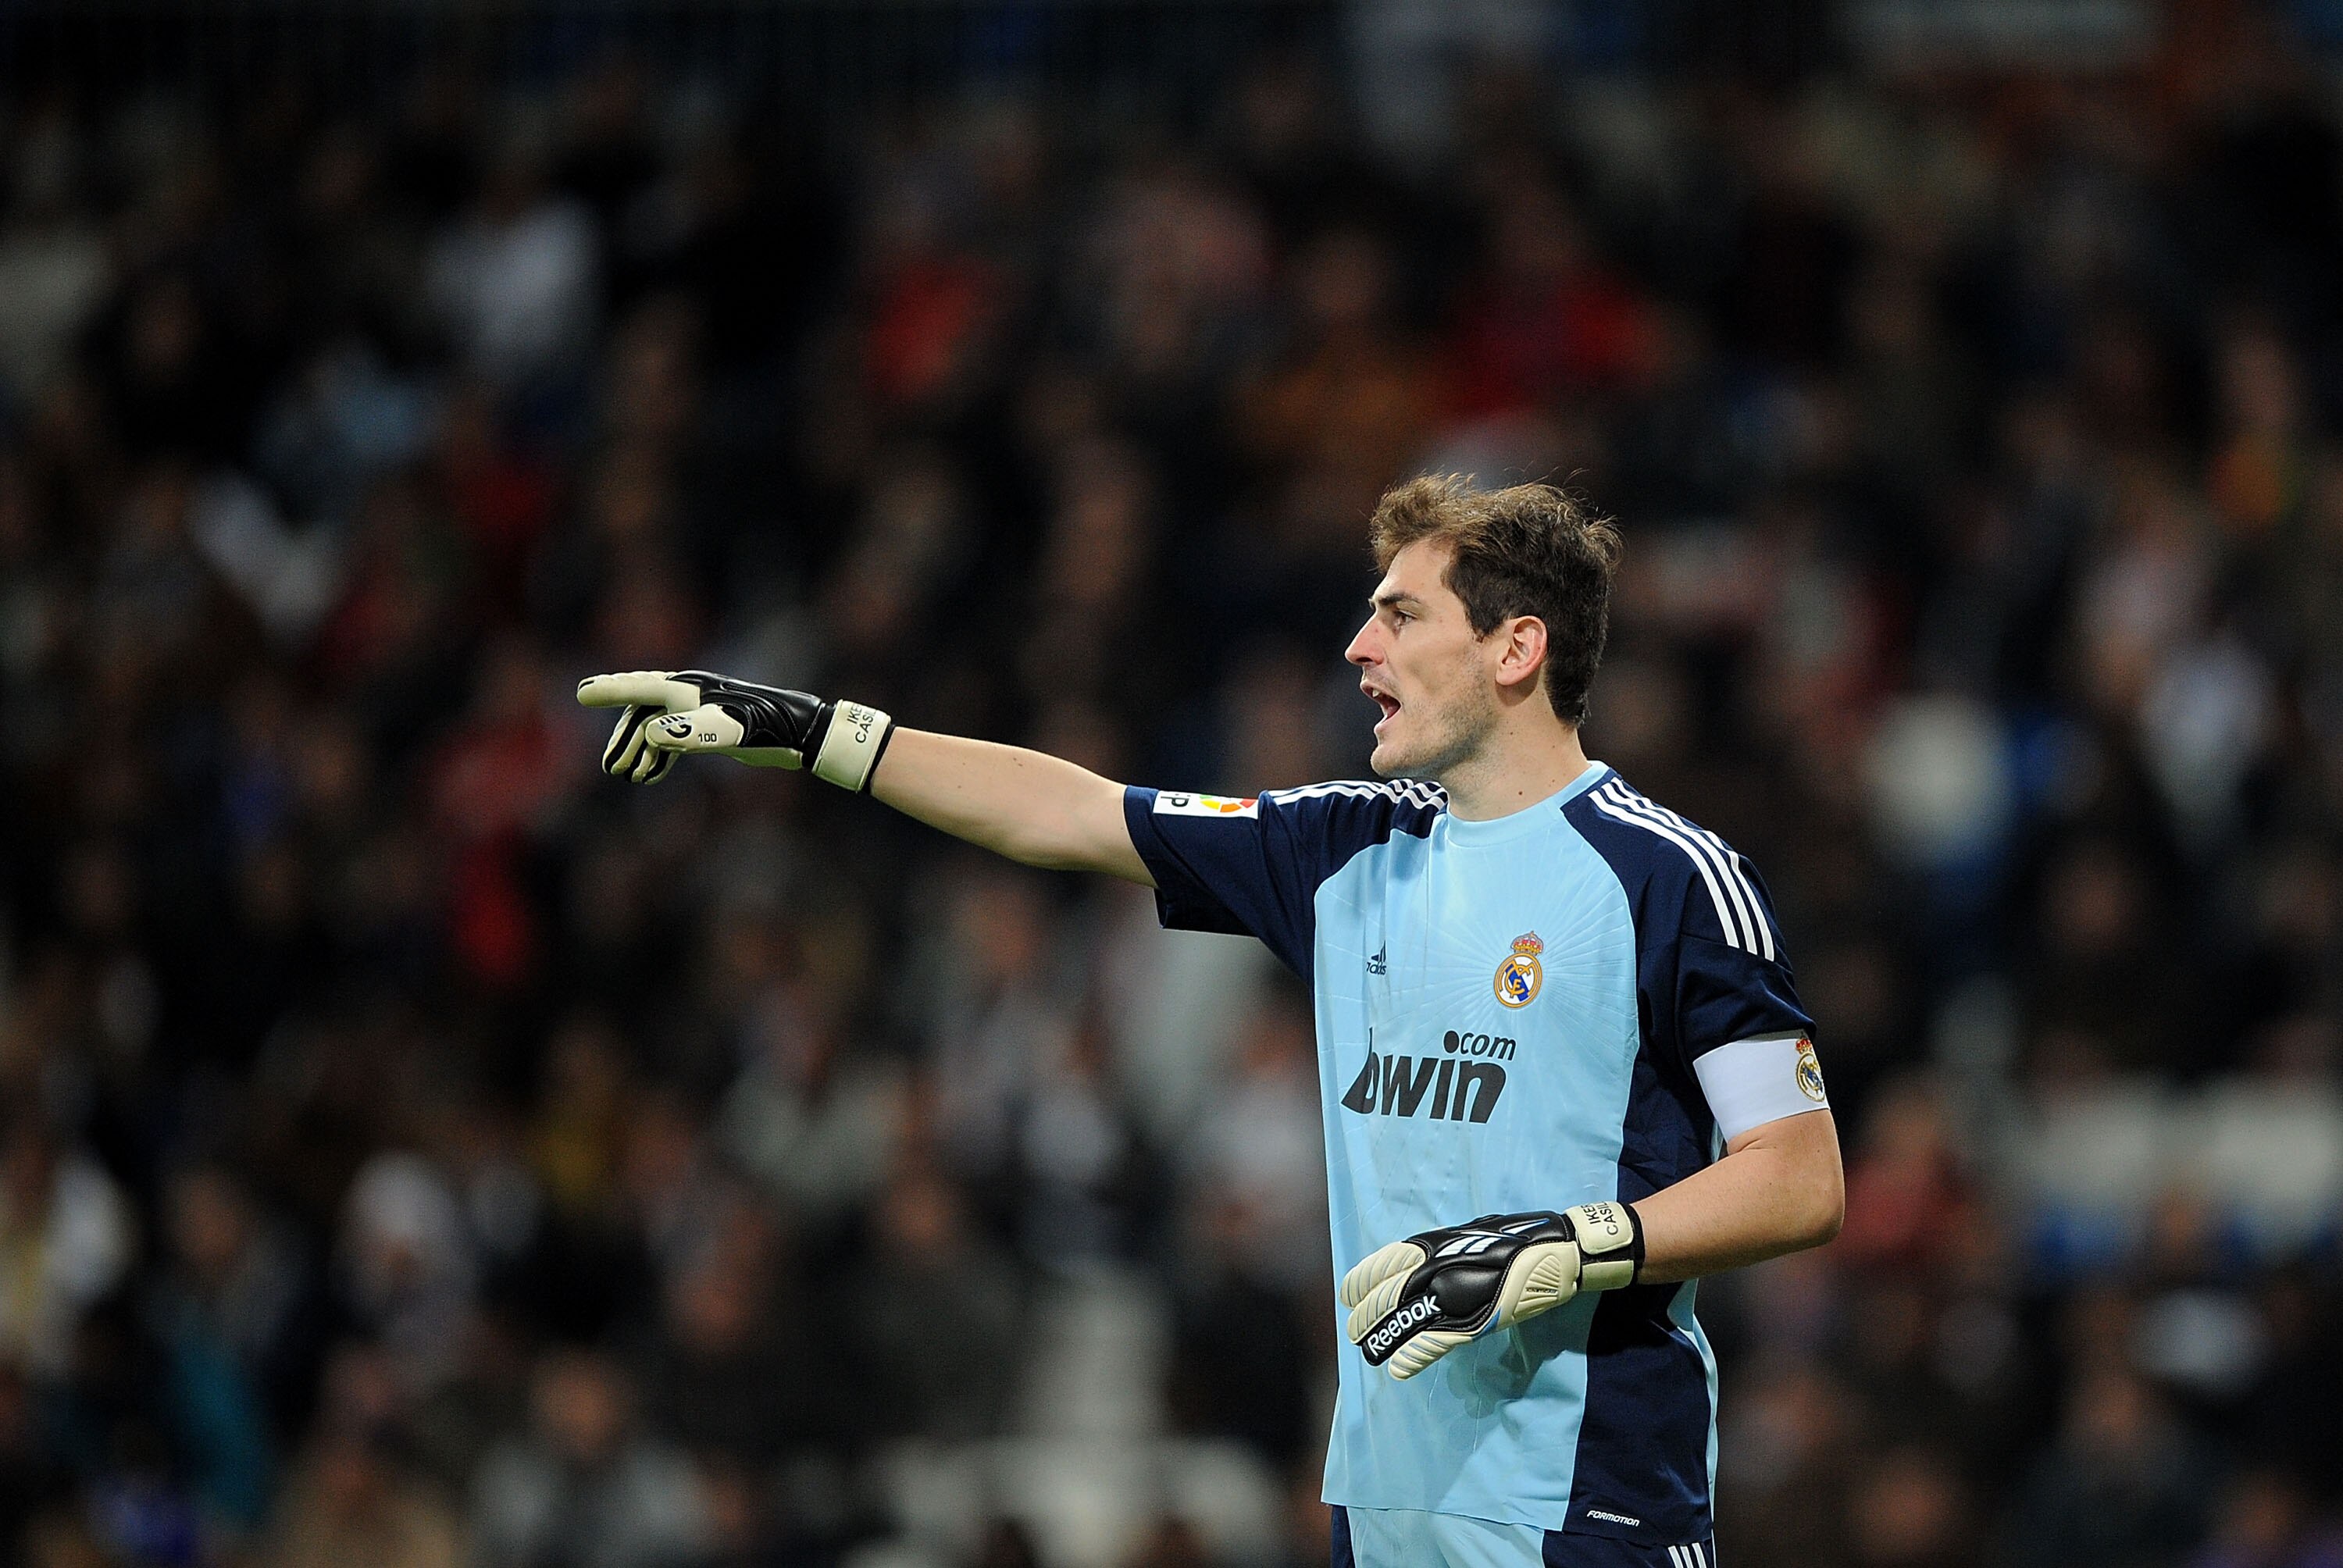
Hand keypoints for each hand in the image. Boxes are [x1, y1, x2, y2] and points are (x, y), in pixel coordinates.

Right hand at [576, 670, 892, 790]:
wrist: (799, 732)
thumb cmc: (764, 727)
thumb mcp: (726, 732)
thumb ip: (689, 732)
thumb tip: (652, 735)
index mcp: (687, 690)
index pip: (639, 687)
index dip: (608, 690)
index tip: (580, 693)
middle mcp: (691, 695)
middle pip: (643, 711)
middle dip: (624, 738)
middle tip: (610, 768)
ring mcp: (702, 710)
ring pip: (658, 726)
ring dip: (641, 750)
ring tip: (629, 776)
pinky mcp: (715, 727)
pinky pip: (675, 737)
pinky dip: (660, 755)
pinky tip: (653, 775)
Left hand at [1340, 1202, 1641, 1379]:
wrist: (1555, 1248)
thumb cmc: (1512, 1238)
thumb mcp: (1466, 1234)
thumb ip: (1438, 1250)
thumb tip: (1414, 1265)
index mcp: (1433, 1243)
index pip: (1383, 1263)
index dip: (1361, 1281)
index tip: (1346, 1294)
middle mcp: (1437, 1267)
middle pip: (1387, 1297)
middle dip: (1367, 1316)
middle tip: (1355, 1331)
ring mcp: (1455, 1294)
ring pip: (1405, 1322)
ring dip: (1383, 1340)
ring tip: (1369, 1352)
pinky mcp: (1476, 1320)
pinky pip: (1435, 1342)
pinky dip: (1414, 1355)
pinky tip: (1399, 1367)